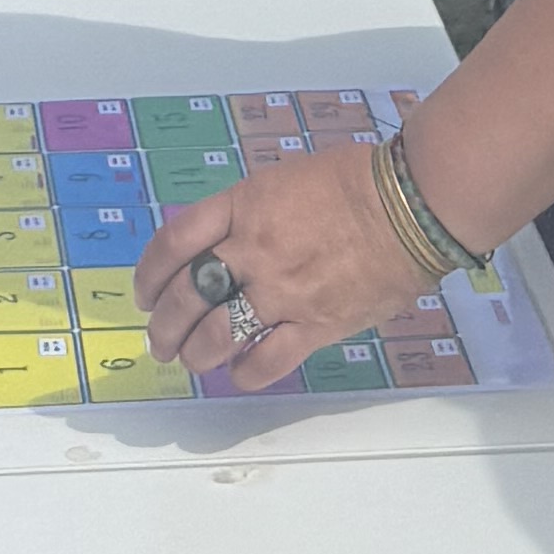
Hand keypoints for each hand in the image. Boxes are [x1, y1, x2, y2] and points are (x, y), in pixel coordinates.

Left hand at [137, 144, 423, 394]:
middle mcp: (254, 250)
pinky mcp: (316, 325)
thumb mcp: (284, 180)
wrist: (408, 206)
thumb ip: (249, 213)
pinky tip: (238, 373)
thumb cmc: (352, 181)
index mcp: (244, 206)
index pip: (175, 241)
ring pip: (217, 334)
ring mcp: (283, 292)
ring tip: (190, 361)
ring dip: (195, 353)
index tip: (144, 292)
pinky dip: (245, 373)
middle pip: (188, 295)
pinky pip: (267, 361)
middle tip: (160, 339)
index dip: (150, 273)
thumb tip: (226, 243)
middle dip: (164, 324)